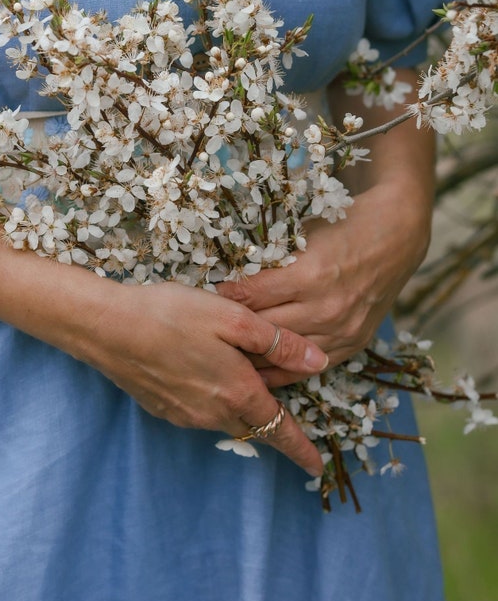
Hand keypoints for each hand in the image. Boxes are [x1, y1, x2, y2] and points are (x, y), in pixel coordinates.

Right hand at [83, 281, 328, 475]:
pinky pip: (201, 414)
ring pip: (226, 420)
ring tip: (246, 389)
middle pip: (255, 429)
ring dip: (242, 412)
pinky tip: (205, 379)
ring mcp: (186, 415)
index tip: (318, 469)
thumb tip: (319, 363)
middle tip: (289, 425)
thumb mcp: (233, 318)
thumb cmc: (172, 315)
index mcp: (238, 393)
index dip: (302, 451)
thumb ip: (279, 343)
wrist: (108, 328)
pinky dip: (214, 404)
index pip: (281, 431)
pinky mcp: (163, 409)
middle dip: (274, 429)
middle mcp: (214, 414)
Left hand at [218, 184, 431, 387]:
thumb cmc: (343, 227)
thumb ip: (271, 259)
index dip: (225, 298)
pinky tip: (260, 373)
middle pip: (264, 329)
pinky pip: (310, 367)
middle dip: (234, 331)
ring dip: (255, 357)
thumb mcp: (302, 234)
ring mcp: (341, 330)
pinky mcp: (353, 344)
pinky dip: (284, 371)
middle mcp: (326, 308)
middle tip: (207, 333)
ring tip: (225, 359)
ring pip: (285, 354)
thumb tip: (231, 275)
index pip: (252, 296)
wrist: (395, 237)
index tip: (205, 299)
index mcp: (309, 274)